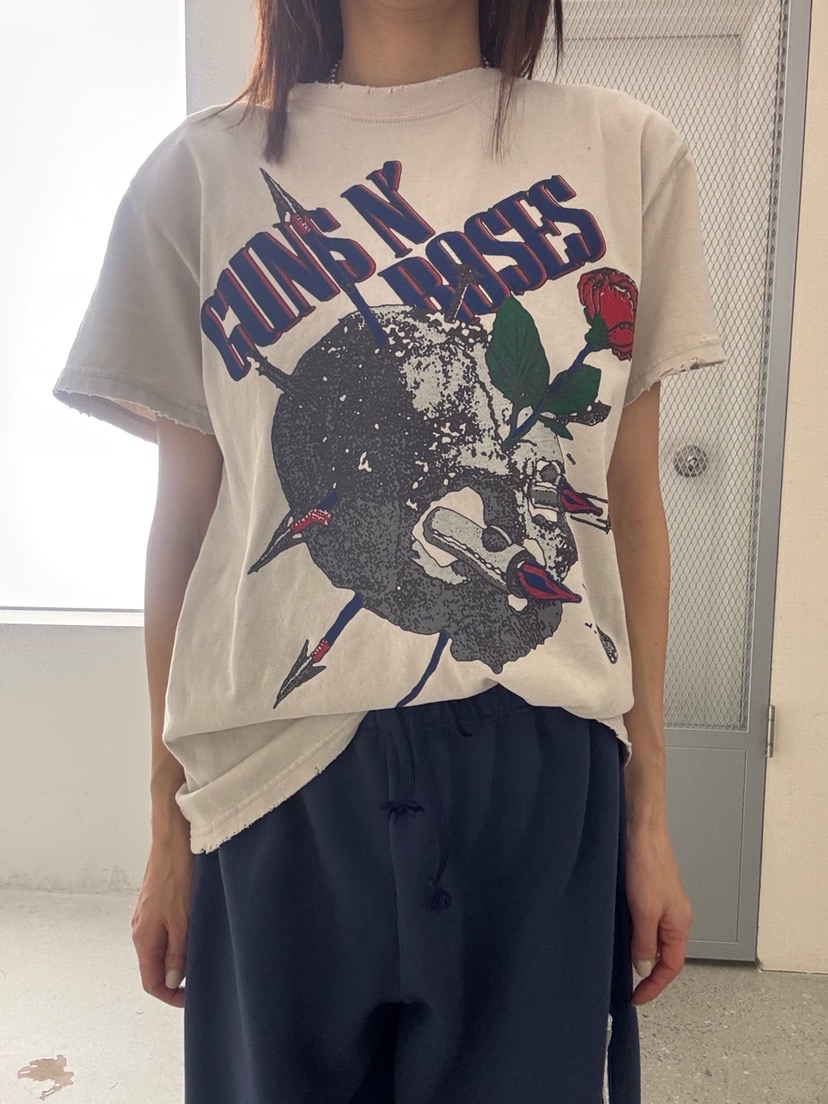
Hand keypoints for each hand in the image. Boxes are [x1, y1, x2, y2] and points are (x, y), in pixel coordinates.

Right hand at [130, 823, 193, 1008]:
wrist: (172, 840)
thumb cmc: (176, 877)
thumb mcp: (181, 921)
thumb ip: (177, 954)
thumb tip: (172, 982)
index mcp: (143, 939)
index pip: (151, 982)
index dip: (171, 995)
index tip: (192, 998)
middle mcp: (140, 930)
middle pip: (155, 966)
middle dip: (177, 977)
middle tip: (202, 976)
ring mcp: (147, 916)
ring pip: (162, 948)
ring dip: (179, 957)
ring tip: (203, 953)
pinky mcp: (156, 903)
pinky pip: (165, 931)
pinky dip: (179, 939)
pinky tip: (197, 930)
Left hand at [624, 821, 692, 1005]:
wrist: (641, 831)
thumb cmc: (647, 867)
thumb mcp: (645, 911)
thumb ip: (645, 942)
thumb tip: (644, 968)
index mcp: (679, 924)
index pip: (671, 967)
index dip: (654, 986)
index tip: (635, 998)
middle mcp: (674, 917)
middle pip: (664, 955)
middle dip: (647, 972)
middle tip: (625, 984)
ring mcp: (662, 904)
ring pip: (652, 938)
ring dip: (638, 952)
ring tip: (618, 963)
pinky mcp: (649, 893)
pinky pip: (643, 923)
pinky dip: (633, 934)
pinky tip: (617, 933)